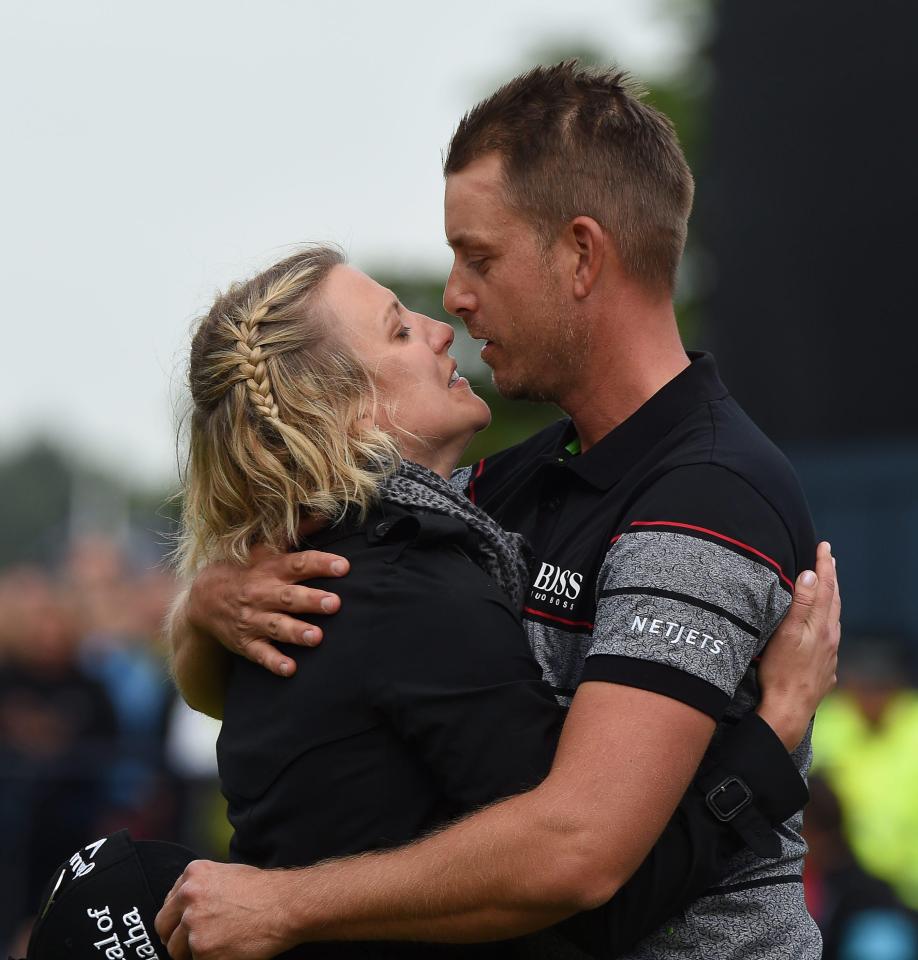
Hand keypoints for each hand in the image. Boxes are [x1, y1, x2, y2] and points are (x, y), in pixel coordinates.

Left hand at [154, 861, 294, 959]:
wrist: (284, 906)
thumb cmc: (263, 890)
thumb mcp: (228, 873)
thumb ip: (202, 886)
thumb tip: (186, 906)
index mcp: (193, 874)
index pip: (169, 902)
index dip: (178, 916)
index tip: (187, 923)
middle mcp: (188, 896)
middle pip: (163, 926)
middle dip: (176, 936)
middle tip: (193, 941)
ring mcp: (193, 924)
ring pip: (175, 950)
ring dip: (191, 951)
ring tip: (216, 944)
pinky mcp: (202, 950)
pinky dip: (208, 959)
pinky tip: (226, 950)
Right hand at [186, 543, 349, 677]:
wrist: (202, 599)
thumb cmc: (245, 569)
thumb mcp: (265, 548)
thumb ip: (296, 533)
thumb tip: (325, 513)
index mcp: (270, 569)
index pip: (298, 564)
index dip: (320, 564)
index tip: (343, 566)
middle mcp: (261, 594)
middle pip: (289, 597)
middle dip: (311, 600)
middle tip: (335, 603)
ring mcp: (252, 619)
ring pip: (276, 626)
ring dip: (296, 633)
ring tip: (316, 637)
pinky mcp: (245, 642)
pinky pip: (260, 654)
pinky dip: (274, 662)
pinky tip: (290, 669)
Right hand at [756, 541, 840, 749]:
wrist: (788, 710)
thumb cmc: (780, 672)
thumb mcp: (786, 633)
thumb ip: (799, 604)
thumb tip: (810, 575)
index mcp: (821, 626)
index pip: (825, 588)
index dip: (824, 565)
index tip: (824, 546)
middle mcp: (830, 638)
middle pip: (833, 601)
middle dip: (831, 578)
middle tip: (828, 559)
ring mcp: (829, 655)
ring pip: (833, 620)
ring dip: (831, 600)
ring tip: (827, 588)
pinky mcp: (825, 669)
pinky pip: (830, 639)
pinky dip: (827, 623)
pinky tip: (822, 628)